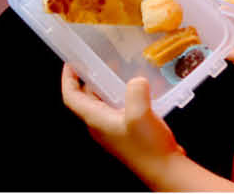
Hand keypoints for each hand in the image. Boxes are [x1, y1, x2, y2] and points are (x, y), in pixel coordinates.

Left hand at [60, 67, 179, 178]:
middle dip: (89, 79)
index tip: (71, 64)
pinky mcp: (127, 132)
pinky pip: (118, 109)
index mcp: (96, 120)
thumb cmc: (149, 150)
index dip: (68, 78)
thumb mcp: (140, 114)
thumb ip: (135, 91)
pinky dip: (122, 96)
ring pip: (103, 103)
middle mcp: (101, 126)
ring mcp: (114, 130)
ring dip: (107, 86)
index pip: (71, 97)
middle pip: (86, 99)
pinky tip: (137, 90)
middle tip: (97, 62)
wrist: (165, 170)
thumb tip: (137, 80)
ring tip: (118, 71)